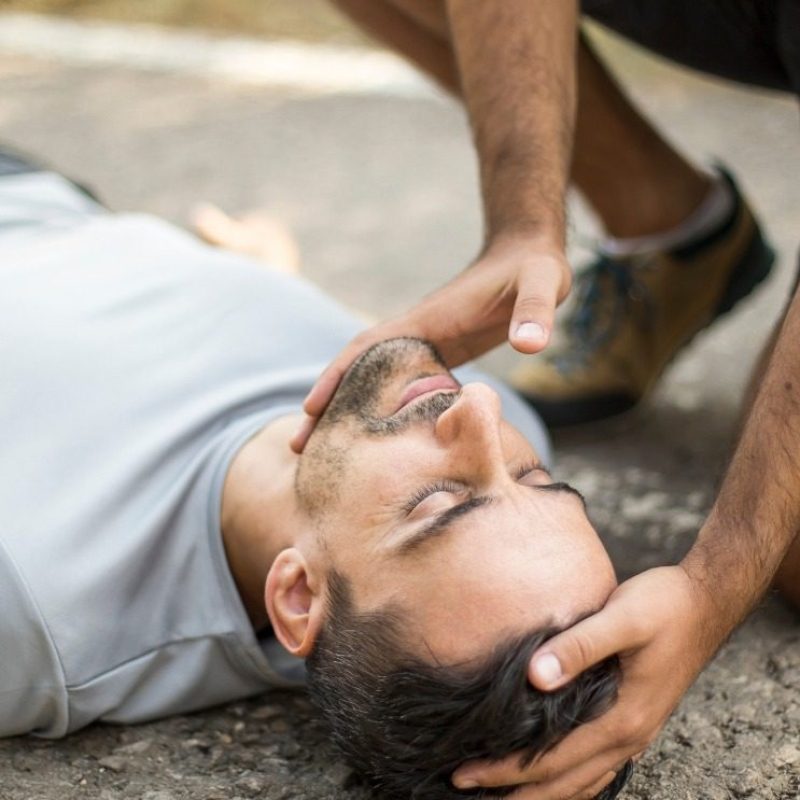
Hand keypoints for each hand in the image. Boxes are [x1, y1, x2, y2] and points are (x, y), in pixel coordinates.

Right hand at [290, 234, 570, 451]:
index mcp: (428, 319)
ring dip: (345, 408)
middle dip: (326, 403)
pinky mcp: (440, 350)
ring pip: (371, 379)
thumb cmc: (535, 269)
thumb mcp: (543, 284)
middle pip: (356, 368)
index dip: (338, 376)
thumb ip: (536, 312)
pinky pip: (397, 384)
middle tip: (298, 445)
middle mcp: (417, 331)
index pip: (368, 350)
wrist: (529, 252)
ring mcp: (426, 341)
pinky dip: (377, 406)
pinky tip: (374, 434)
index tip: (310, 409)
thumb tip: (529, 345)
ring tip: (321, 448)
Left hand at [451, 566, 725, 799]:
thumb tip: (535, 676)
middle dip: (513, 790)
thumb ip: (579, 646)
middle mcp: (628, 736)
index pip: (552, 760)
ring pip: (580, 780)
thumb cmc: (664, 606)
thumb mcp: (622, 617)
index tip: (465, 773)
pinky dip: (567, 778)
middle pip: (563, 782)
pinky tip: (547, 774)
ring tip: (498, 793)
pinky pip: (596, 766)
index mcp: (622, 718)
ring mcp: (634, 732)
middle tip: (463, 785)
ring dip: (540, 790)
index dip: (506, 770)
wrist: (705, 603)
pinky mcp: (633, 720)